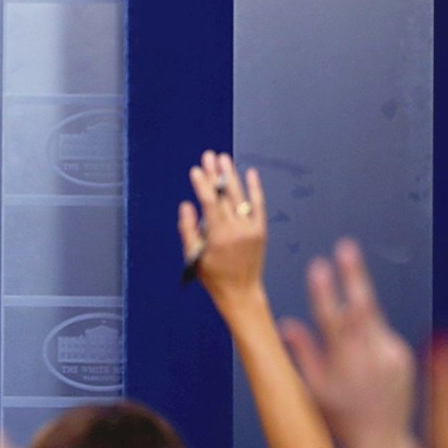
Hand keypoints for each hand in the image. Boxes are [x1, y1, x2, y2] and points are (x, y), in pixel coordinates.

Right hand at [180, 151, 265, 301]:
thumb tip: (186, 205)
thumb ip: (188, 230)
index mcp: (218, 237)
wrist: (241, 292)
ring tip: (224, 159)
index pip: (209, 203)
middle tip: (208, 155)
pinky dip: (255, 189)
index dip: (202, 185)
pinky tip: (250, 173)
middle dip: (215, 174)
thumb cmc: (213, 276)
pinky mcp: (261, 231)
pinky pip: (258, 206)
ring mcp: (251, 229)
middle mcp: (237, 230)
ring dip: (231, 176)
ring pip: (240, 197)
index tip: (195, 170)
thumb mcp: (193, 257)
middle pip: (224, 196)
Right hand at [280, 240, 423, 447]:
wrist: (383, 443)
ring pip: (371, 320)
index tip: (318, 266)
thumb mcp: (314, 389)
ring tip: (347, 296)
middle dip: (353, 274)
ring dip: (357, 305)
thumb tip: (286, 323)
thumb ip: (303, 353)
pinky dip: (366, 335)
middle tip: (346, 247)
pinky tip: (360, 357)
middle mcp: (371, 357)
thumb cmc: (340, 419)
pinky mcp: (402, 356)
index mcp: (344, 364)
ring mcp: (392, 355)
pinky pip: (379, 335)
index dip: (324, 292)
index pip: (333, 319)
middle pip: (363, 307)